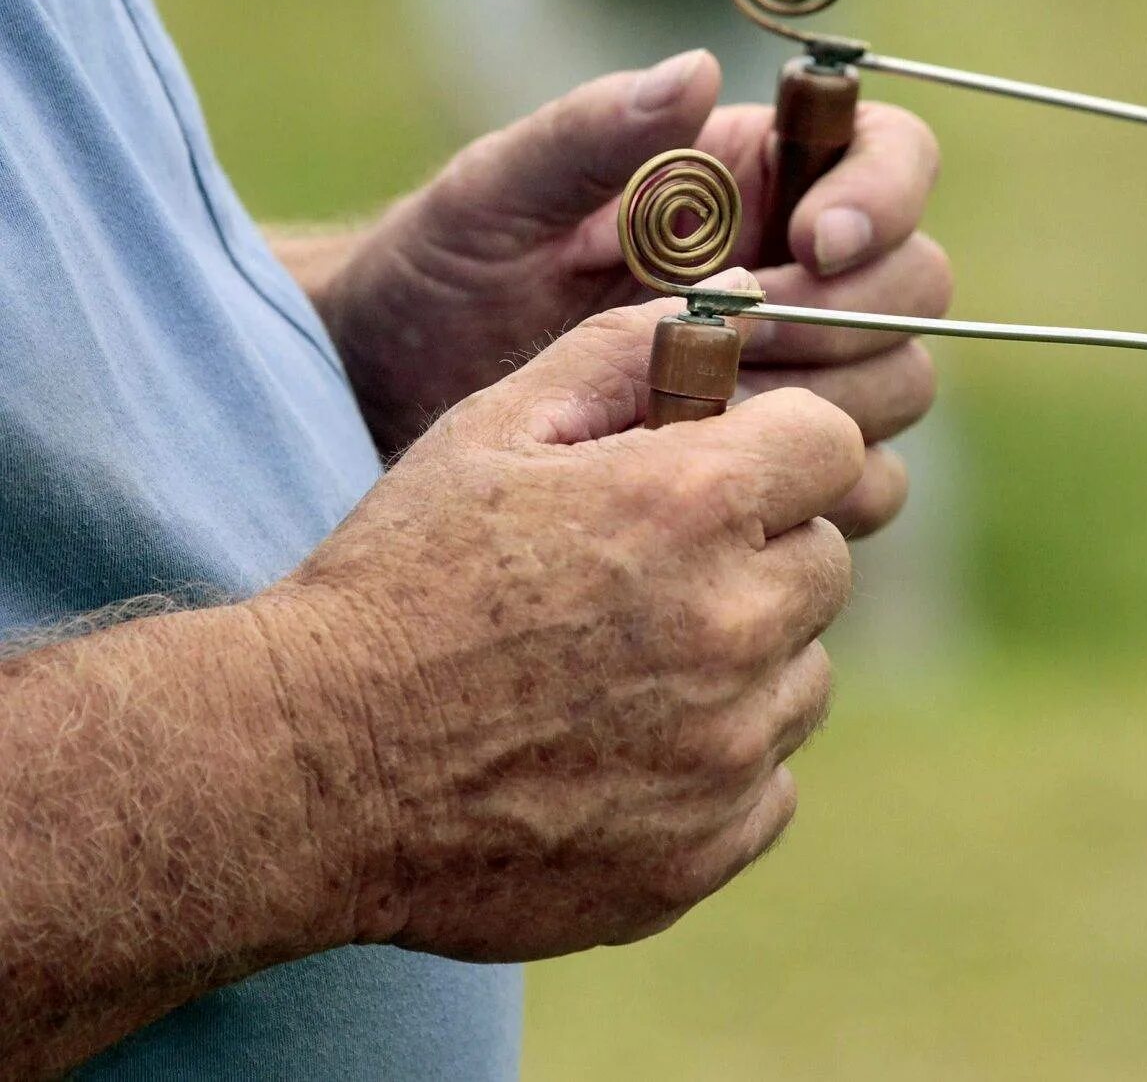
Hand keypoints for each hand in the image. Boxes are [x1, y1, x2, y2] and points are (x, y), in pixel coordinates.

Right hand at [258, 300, 863, 960]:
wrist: (310, 767)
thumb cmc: (400, 577)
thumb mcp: (495, 429)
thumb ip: (630, 353)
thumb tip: (746, 300)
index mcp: (692, 505)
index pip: (833, 446)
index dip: (777, 451)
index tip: (722, 474)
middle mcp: (734, 627)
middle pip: (826, 561)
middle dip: (758, 554)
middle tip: (648, 576)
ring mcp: (727, 750)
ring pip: (804, 676)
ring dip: (744, 663)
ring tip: (619, 670)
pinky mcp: (707, 849)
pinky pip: (769, 784)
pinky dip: (716, 767)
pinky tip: (616, 754)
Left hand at [319, 51, 949, 538]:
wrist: (400, 401)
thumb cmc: (442, 275)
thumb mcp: (495, 197)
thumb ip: (590, 134)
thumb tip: (697, 70)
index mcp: (753, 178)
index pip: (889, 156)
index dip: (883, 194)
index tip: (813, 241)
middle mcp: (799, 271)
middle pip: (918, 282)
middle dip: (852, 315)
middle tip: (746, 345)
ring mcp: (800, 374)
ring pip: (903, 381)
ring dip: (836, 403)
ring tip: (715, 415)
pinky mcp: (782, 462)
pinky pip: (869, 479)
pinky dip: (830, 486)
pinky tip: (732, 486)